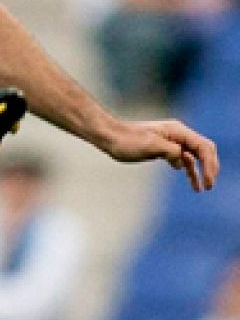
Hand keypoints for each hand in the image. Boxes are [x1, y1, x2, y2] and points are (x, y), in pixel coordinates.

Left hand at [104, 118, 218, 191]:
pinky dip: (188, 170)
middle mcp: (177, 134)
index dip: (210, 164)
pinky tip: (191, 182)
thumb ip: (172, 152)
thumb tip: (182, 162)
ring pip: (193, 157)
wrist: (108, 136)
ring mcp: (171, 141)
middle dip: (209, 167)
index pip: (203, 147)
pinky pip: (181, 160)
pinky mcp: (163, 149)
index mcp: (177, 131)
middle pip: (203, 151)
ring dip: (199, 172)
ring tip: (202, 189)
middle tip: (210, 185)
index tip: (209, 181)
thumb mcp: (151, 146)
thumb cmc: (127, 140)